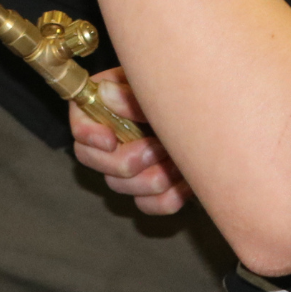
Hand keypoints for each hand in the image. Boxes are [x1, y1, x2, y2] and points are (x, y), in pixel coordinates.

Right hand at [70, 67, 193, 215]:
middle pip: (94, 162)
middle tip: (155, 148)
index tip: (110, 139)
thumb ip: (132, 94)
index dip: (89, 136)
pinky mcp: (149, 188)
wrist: (210, 111)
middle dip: (126, 160)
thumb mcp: (156, 86)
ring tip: (176, 160)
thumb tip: (106, 93)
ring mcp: (128, 165)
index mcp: (106, 107)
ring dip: (151, 178)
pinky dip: (167, 197)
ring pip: (120, 187)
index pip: (80, 126)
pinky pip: (148, 205)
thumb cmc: (180, 90)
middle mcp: (111, 138)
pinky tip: (185, 180)